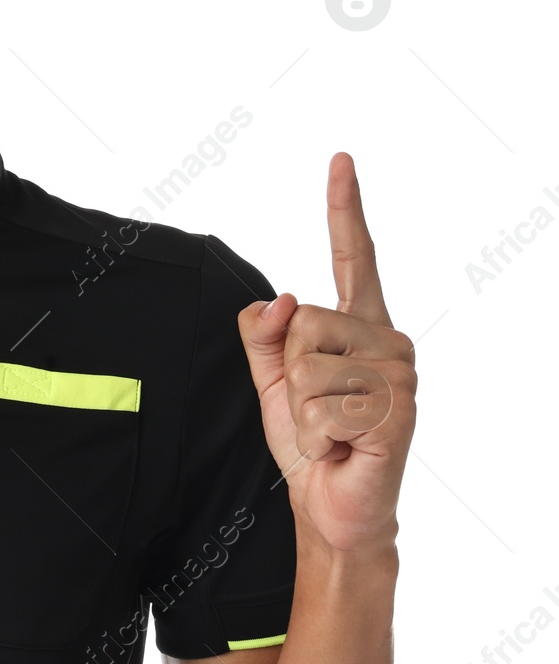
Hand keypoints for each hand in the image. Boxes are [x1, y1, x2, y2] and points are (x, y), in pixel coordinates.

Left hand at [236, 153, 415, 556]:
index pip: (354, 257)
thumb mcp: (271, 378)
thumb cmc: (309, 441)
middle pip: (305, 322)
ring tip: (332, 431)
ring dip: (303, 411)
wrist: (332, 504)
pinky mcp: (397, 409)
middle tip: (320, 411)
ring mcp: (398, 374)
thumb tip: (282, 300)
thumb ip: (264, 333)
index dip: (344, 207)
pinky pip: (320, 405)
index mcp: (360, 326)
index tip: (340, 160)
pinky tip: (343, 448)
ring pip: (308, 364)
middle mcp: (388, 341)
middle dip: (292, 374)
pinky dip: (316, 436)